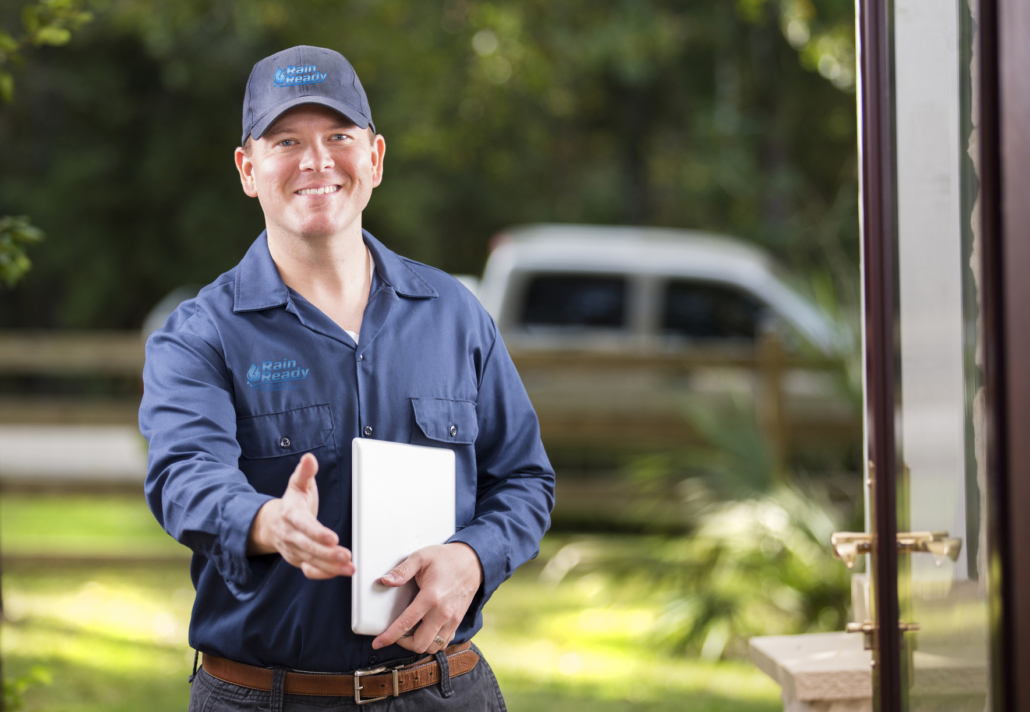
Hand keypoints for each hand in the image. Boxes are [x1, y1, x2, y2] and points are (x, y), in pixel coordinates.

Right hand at [247, 453, 353, 579]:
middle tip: (346, 556)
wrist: (272, 523)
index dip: (317, 533)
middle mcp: (290, 535)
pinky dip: (322, 574)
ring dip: (330, 566)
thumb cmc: (292, 503)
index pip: (304, 525)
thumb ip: (305, 473)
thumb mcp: (297, 485)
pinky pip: (309, 571)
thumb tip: (309, 458)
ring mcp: (293, 550)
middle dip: (327, 554)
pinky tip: (338, 573)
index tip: (332, 538)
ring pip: (311, 561)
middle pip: (308, 547)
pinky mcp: (298, 560)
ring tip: (349, 567)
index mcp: (290, 515)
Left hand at [372, 543, 482, 654]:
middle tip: (396, 633)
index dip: (389, 637)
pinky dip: (432, 643)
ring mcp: (452, 619)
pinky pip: (444, 643)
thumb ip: (402, 570)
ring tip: (410, 633)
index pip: (406, 624)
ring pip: (432, 647)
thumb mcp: (422, 557)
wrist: (473, 562)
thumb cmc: (446, 558)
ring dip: (418, 644)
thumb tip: (385, 580)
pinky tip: (425, 632)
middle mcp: (442, 612)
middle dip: (403, 643)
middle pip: (419, 644)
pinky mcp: (458, 622)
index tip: (377, 643)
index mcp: (430, 597)